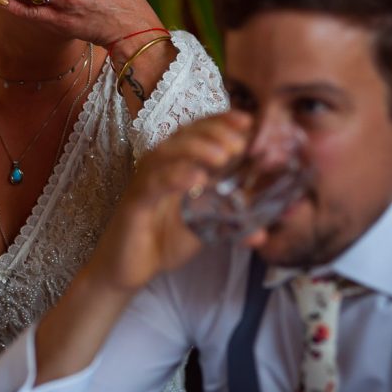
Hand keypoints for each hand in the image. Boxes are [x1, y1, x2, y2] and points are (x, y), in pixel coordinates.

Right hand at [88, 111, 252, 290]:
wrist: (129, 270)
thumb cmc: (164, 240)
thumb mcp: (204, 229)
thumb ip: (230, 225)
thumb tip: (262, 233)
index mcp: (180, 164)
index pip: (200, 132)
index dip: (222, 122)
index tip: (248, 121)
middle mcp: (161, 165)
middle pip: (185, 133)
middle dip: (214, 131)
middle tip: (239, 142)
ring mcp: (146, 180)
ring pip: (168, 152)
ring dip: (196, 149)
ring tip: (222, 156)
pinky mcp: (135, 200)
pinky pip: (153, 183)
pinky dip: (175, 177)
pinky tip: (196, 179)